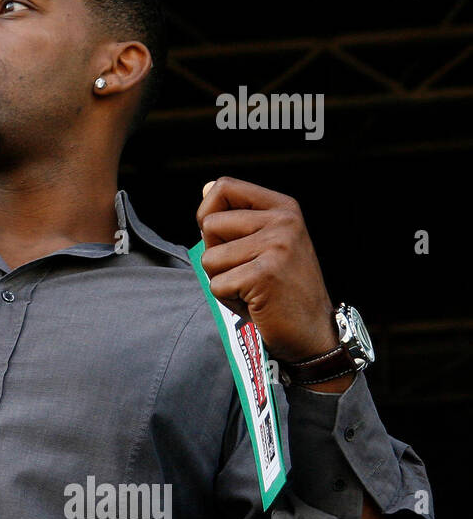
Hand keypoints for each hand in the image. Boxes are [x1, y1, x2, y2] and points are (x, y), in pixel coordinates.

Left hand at [196, 176, 338, 362]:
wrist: (314, 331)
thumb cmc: (282, 288)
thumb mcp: (266, 243)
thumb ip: (236, 216)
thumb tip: (205, 187)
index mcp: (283, 207)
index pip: (224, 187)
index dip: (207, 213)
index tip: (223, 238)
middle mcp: (283, 221)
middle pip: (209, 225)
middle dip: (216, 255)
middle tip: (247, 272)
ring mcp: (276, 246)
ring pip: (209, 258)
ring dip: (223, 281)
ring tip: (254, 289)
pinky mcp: (264, 274)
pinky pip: (216, 285)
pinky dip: (229, 300)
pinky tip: (256, 303)